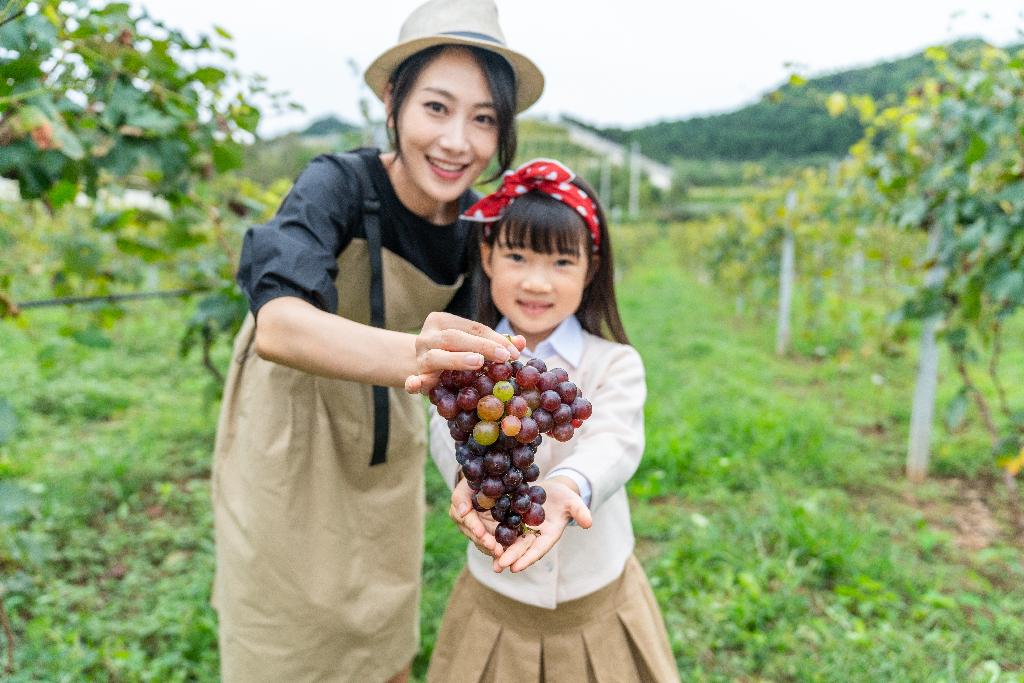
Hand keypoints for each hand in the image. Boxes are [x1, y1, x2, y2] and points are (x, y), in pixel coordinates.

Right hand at [405, 312, 525, 393]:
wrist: (420, 366)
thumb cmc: (453, 352)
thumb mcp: (472, 343)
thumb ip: (495, 342)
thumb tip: (522, 342)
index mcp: (442, 321)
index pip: (473, 327)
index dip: (495, 339)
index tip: (514, 352)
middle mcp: (428, 336)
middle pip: (455, 338)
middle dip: (482, 346)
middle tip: (503, 357)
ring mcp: (419, 357)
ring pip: (436, 356)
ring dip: (457, 359)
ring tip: (478, 362)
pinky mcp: (415, 377)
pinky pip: (413, 380)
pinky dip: (414, 382)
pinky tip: (417, 384)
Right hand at [449, 478, 499, 555]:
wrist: (488, 482)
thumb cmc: (478, 479)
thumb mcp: (470, 480)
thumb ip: (462, 496)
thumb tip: (462, 512)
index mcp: (460, 510)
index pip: (465, 519)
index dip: (473, 526)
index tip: (480, 532)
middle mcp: (466, 523)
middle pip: (474, 535)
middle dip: (484, 542)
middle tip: (495, 548)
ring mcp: (477, 531)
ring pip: (482, 543)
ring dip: (491, 549)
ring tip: (501, 555)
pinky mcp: (488, 534)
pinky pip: (492, 545)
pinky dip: (497, 553)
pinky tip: (502, 561)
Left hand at [492, 477, 591, 573]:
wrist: (552, 489)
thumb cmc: (565, 497)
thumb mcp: (573, 502)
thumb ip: (580, 511)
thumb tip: (589, 523)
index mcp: (548, 535)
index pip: (538, 549)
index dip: (528, 558)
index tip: (516, 568)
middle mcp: (534, 536)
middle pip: (522, 548)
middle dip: (510, 558)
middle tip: (498, 566)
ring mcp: (523, 529)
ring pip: (511, 542)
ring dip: (501, 552)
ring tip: (490, 562)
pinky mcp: (513, 519)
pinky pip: (503, 529)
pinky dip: (495, 536)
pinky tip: (483, 540)